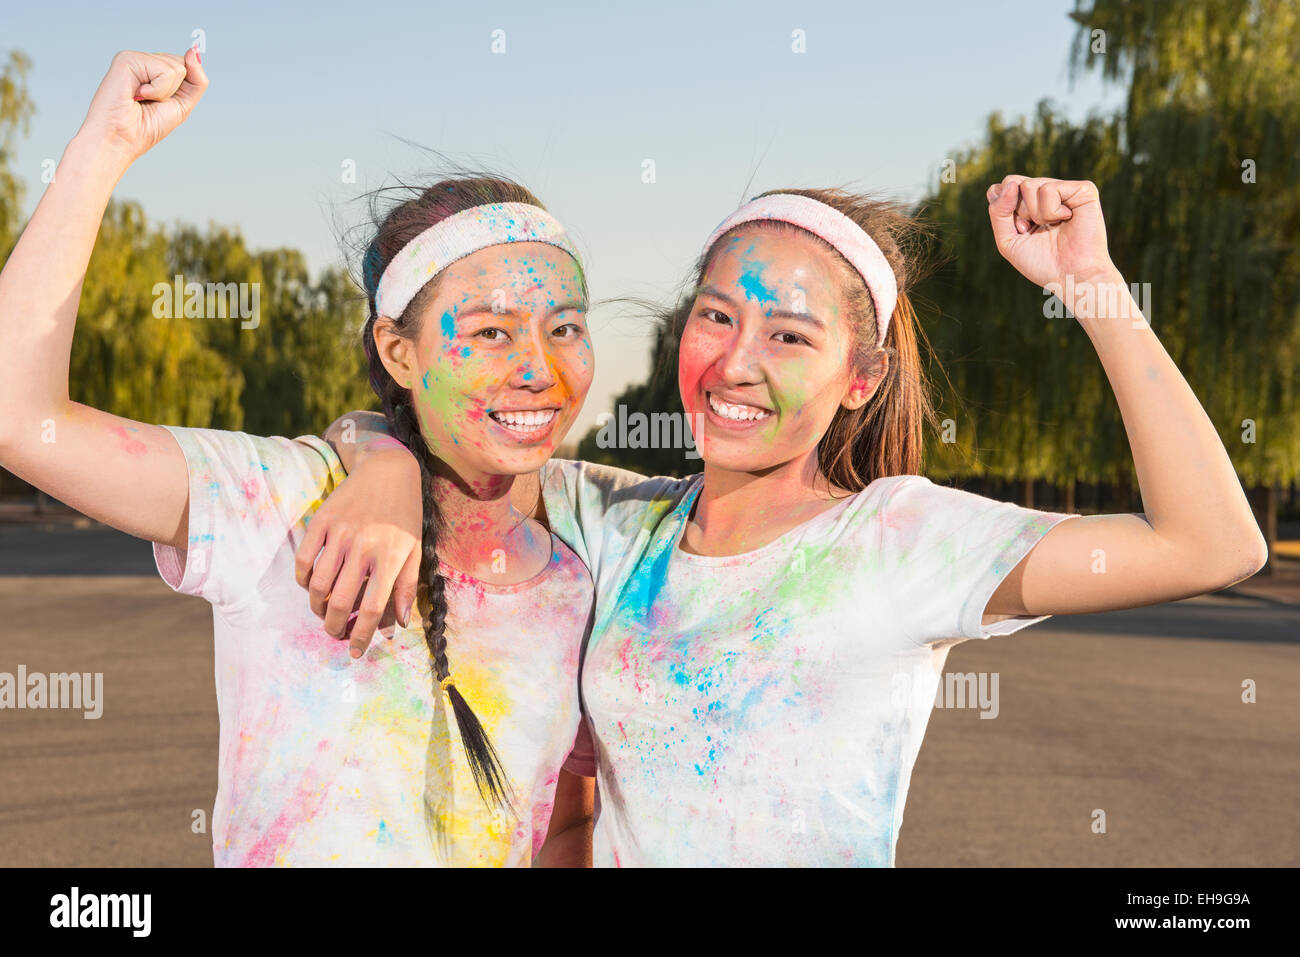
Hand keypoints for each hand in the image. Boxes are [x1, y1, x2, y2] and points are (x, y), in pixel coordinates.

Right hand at [77, 47, 207, 167]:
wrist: (121, 140)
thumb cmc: (146, 127)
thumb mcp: (182, 105)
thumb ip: (195, 80)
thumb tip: (193, 52)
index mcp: (153, 71)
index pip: (185, 66)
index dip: (182, 89)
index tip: (162, 102)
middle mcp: (143, 61)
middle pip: (183, 64)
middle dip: (175, 91)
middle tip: (151, 102)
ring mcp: (134, 58)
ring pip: (177, 68)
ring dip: (165, 93)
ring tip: (143, 99)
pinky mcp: (127, 59)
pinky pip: (164, 71)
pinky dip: (157, 90)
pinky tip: (137, 95)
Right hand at [294, 448, 423, 658]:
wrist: (388, 470)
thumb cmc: (406, 515)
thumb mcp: (416, 549)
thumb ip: (407, 587)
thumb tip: (398, 623)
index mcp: (391, 556)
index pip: (371, 608)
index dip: (361, 635)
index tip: (355, 651)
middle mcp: (364, 546)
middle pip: (340, 602)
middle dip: (334, 627)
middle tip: (335, 633)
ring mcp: (340, 533)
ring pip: (317, 585)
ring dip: (317, 607)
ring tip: (324, 613)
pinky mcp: (321, 521)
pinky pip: (304, 560)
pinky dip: (302, 580)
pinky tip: (311, 586)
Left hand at [986, 175, 1113, 289]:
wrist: (1071, 277)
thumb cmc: (1041, 262)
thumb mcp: (1007, 241)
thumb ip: (998, 212)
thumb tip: (1009, 183)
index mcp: (1028, 203)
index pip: (999, 188)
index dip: (1002, 210)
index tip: (1020, 230)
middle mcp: (1046, 192)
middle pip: (1011, 182)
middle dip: (1018, 212)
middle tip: (1035, 228)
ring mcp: (1064, 188)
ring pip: (1028, 185)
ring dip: (1036, 214)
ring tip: (1053, 226)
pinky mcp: (1083, 189)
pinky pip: (1049, 189)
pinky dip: (1051, 211)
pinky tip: (1066, 219)